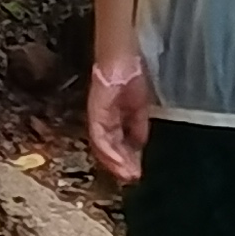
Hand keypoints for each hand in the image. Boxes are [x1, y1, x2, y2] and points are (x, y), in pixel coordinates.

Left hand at [86, 58, 151, 183]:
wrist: (121, 56)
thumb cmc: (130, 75)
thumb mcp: (139, 107)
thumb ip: (137, 127)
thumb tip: (139, 146)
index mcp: (113, 119)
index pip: (116, 144)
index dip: (126, 159)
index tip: (135, 173)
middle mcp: (102, 120)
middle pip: (108, 148)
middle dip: (120, 165)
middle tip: (131, 178)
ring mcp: (98, 116)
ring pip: (102, 145)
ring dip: (113, 161)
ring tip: (126, 174)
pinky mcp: (96, 111)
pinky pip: (99, 134)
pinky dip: (107, 149)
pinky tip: (117, 159)